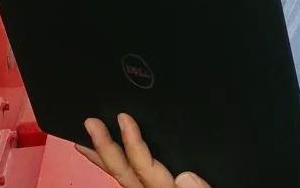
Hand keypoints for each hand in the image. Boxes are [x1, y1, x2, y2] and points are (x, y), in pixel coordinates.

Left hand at [76, 113, 210, 187]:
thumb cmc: (216, 187)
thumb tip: (186, 176)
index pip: (146, 167)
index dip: (132, 143)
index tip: (123, 119)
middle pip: (124, 172)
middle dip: (105, 148)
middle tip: (90, 122)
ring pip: (122, 175)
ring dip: (103, 156)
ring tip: (84, 138)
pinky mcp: (155, 186)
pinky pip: (130, 176)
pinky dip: (115, 164)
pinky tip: (109, 153)